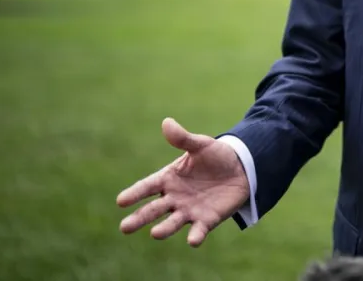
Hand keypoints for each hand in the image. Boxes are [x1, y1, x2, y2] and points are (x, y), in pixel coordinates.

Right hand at [116, 118, 249, 246]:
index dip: (134, 194)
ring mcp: (188, 210)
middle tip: (124, 227)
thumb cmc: (216, 156)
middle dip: (139, 218)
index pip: (147, 187)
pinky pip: (199, 230)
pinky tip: (193, 240)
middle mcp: (174, 198)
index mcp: (168, 178)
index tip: (121, 201)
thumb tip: (166, 122)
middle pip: (153, 210)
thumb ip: (183, 138)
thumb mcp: (200, 144)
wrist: (242, 168)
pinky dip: (195, 236)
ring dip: (164, 229)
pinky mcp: (206, 220)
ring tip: (154, 234)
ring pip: (172, 222)